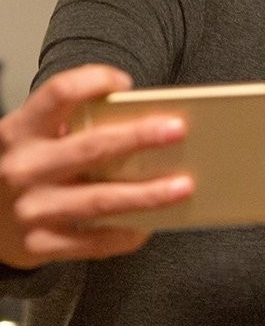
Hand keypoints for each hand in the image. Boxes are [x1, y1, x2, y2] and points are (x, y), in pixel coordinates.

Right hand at [0, 64, 193, 268]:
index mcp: (20, 131)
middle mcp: (23, 168)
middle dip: (138, 138)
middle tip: (177, 129)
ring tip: (183, 186)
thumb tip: (141, 122)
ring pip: (100, 200)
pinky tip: (150, 224)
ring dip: (146, 194)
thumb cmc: (20, 169)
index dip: (93, 81)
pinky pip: (94, 242)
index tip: (125, 82)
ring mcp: (31, 209)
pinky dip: (126, 234)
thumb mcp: (30, 139)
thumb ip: (68, 128)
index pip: (58, 93)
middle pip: (90, 148)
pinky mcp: (39, 244)